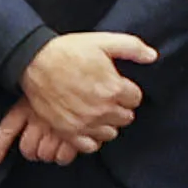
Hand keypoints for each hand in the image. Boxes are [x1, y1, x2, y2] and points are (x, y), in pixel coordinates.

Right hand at [18, 29, 149, 153]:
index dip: (127, 90)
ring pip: (110, 133)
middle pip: (126, 117)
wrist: (35, 61)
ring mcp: (85, 123)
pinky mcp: (68, 131)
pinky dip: (91, 138)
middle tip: (107, 96)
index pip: (136, 99)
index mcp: (114, 88)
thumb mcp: (103, 41)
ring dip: (107, 123)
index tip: (117, 85)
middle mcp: (102, 109)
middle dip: (119, 107)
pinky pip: (89, 146)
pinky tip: (87, 125)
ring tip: (96, 110)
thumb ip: (132, 48)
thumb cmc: (68, 50)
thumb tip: (152, 56)